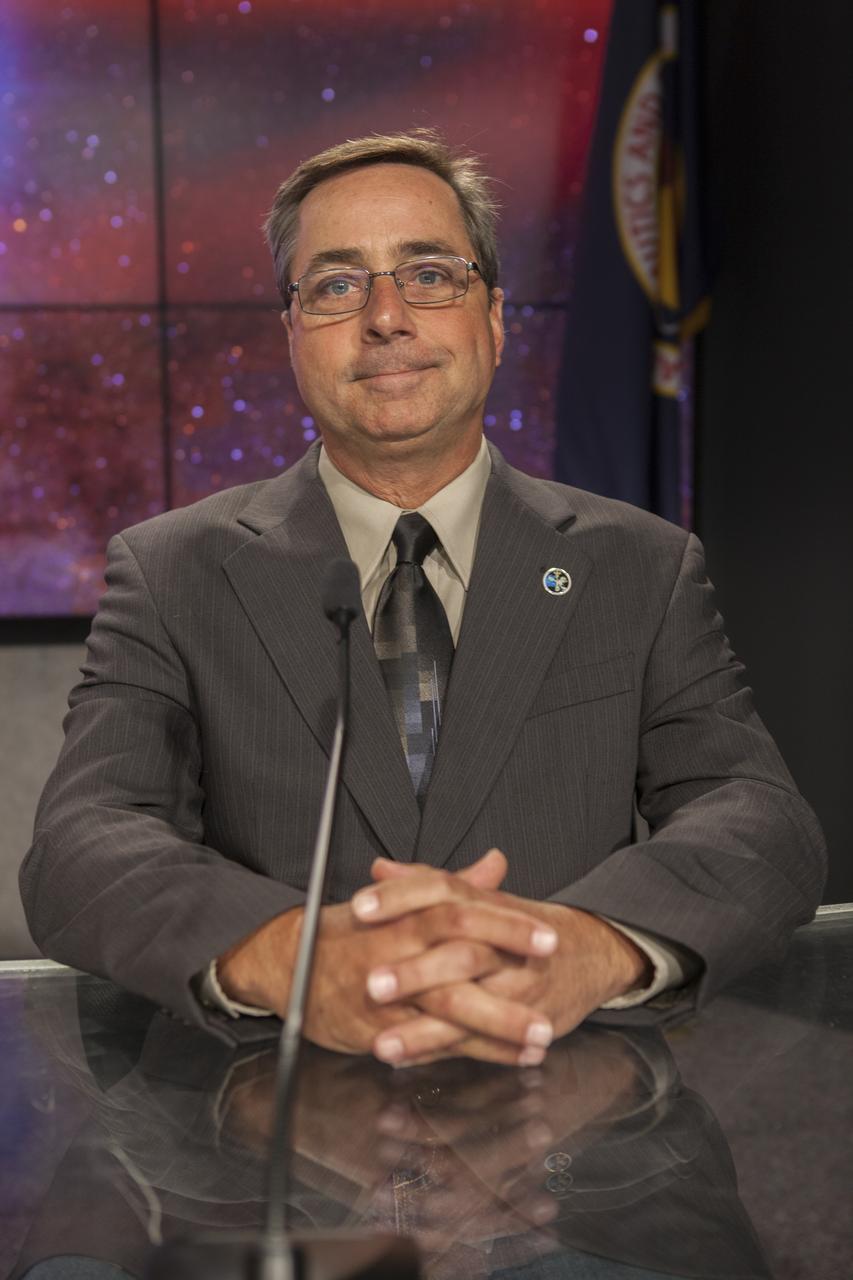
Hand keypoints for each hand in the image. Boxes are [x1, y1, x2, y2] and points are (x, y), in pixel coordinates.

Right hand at [217, 857, 559, 1057]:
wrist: (289, 965)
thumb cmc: (353, 931)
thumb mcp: (402, 900)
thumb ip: (454, 884)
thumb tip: (496, 863)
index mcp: (405, 914)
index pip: (460, 910)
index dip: (506, 923)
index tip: (548, 935)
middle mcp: (398, 949)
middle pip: (459, 955)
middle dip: (508, 969)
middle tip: (554, 982)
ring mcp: (388, 993)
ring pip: (449, 1006)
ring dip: (498, 1022)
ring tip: (540, 1035)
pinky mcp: (379, 1030)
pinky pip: (431, 1044)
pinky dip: (471, 1052)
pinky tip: (507, 1059)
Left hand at [361, 852, 651, 1065]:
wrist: (589, 954)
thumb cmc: (523, 928)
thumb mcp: (478, 898)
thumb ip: (425, 884)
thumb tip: (379, 870)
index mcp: (487, 905)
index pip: (441, 891)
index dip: (400, 897)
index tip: (359, 908)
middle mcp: (504, 945)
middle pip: (459, 954)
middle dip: (414, 973)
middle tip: (371, 984)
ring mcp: (518, 987)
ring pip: (470, 1008)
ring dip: (424, 1032)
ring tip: (383, 1044)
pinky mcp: (527, 1023)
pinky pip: (481, 1045)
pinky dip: (443, 1054)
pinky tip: (409, 1062)